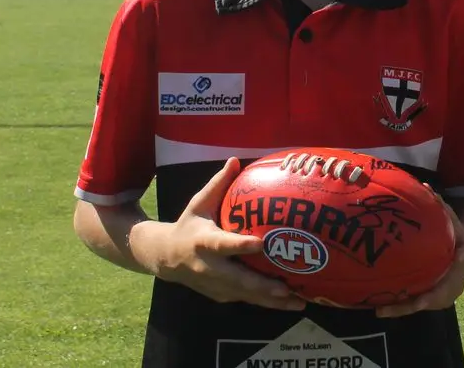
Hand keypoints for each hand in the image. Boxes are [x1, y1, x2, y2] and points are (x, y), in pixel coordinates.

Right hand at [149, 157, 305, 309]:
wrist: (164, 258)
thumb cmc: (188, 225)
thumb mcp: (199, 203)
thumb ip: (218, 184)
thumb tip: (235, 160)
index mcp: (204, 241)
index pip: (223, 244)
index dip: (240, 246)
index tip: (260, 244)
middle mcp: (209, 267)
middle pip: (237, 279)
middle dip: (262, 286)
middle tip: (286, 287)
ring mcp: (214, 285)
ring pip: (245, 295)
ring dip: (271, 301)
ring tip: (299, 302)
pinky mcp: (220, 295)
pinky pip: (245, 300)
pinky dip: (266, 303)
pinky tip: (289, 303)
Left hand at [374, 199, 463, 317]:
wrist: (458, 252)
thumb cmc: (451, 233)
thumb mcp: (449, 219)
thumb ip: (439, 205)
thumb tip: (426, 187)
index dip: (462, 256)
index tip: (458, 256)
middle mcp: (456, 278)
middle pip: (442, 291)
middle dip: (425, 298)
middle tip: (412, 301)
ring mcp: (444, 292)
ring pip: (425, 303)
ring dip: (404, 308)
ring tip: (382, 310)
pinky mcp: (431, 300)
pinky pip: (414, 304)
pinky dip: (399, 307)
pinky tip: (379, 308)